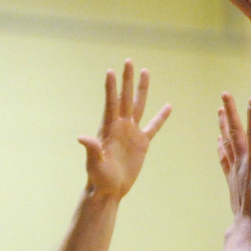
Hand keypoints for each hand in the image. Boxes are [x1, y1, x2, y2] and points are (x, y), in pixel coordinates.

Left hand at [79, 60, 171, 199]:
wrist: (110, 189)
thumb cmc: (99, 178)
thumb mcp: (94, 164)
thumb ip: (91, 150)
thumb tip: (82, 138)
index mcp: (109, 129)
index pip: (111, 103)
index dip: (111, 88)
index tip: (111, 71)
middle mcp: (120, 126)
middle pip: (126, 98)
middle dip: (127, 80)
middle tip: (128, 61)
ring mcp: (132, 133)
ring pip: (139, 106)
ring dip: (142, 90)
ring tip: (145, 71)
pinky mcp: (142, 143)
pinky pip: (153, 127)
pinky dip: (161, 117)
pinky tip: (168, 106)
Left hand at [218, 94, 250, 230]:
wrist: (249, 225)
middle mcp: (242, 162)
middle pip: (234, 132)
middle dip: (231, 111)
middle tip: (225, 94)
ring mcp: (234, 169)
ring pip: (226, 141)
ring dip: (223, 124)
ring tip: (220, 109)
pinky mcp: (231, 178)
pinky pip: (223, 158)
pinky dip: (220, 146)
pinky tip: (218, 139)